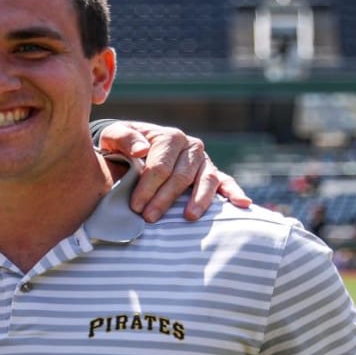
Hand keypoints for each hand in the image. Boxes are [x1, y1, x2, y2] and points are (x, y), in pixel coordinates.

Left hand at [96, 122, 252, 222]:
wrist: (132, 150)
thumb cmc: (122, 146)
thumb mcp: (113, 136)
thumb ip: (123, 139)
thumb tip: (142, 149)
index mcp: (169, 136)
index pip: (161, 166)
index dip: (148, 187)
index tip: (135, 207)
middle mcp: (190, 146)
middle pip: (181, 176)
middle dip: (165, 199)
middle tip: (149, 218)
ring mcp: (203, 161)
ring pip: (205, 180)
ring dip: (198, 200)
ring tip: (188, 217)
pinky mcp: (211, 173)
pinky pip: (225, 182)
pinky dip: (234, 192)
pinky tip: (242, 204)